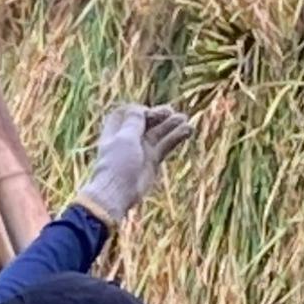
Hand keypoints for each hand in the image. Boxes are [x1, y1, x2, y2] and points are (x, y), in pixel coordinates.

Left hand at [71, 103, 195, 229]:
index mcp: (115, 132)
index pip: (127, 113)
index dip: (139, 110)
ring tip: (184, 119)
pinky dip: (177, 137)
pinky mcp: (152, 161)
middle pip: (146, 121)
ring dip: (171, 124)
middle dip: (158, 115)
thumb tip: (139, 108)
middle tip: (170, 113)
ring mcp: (141, 150)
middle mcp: (128, 140)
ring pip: (159, 132)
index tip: (146, 114)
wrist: (118, 194)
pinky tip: (188, 130)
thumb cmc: (117, 166)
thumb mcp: (124, 139)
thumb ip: (133, 122)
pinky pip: (166, 145)